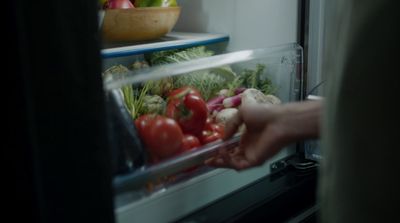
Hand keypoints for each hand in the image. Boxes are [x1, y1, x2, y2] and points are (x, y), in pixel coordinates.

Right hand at [205, 101, 320, 169]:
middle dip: (218, 160)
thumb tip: (223, 137)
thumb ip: (231, 125)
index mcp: (246, 137)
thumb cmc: (264, 114)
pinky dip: (229, 162)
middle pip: (230, 158)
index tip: (209, 150)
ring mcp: (251, 155)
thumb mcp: (242, 113)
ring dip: (221, 162)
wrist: (279, 120)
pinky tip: (223, 154)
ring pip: (233, 164)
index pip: (231, 148)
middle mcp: (248, 147)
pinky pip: (239, 165)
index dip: (220, 150)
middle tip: (206, 159)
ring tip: (212, 157)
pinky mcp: (255, 161)